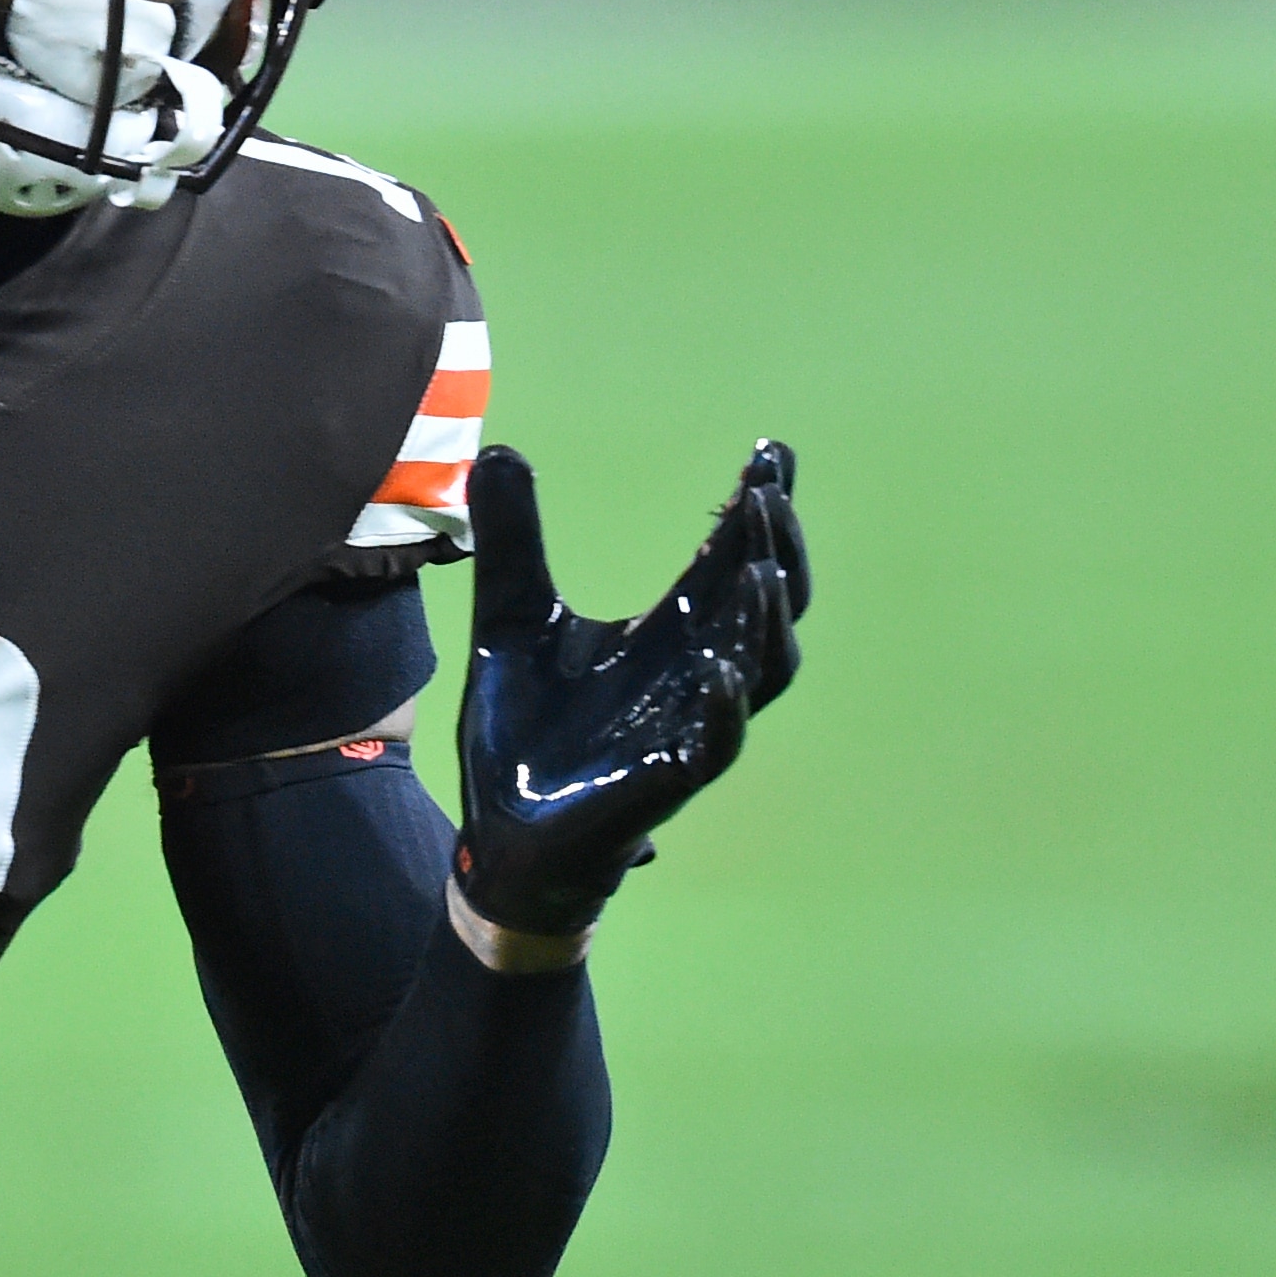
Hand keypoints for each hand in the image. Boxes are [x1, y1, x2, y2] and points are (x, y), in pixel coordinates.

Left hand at [453, 441, 807, 938]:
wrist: (501, 829)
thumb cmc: (526, 730)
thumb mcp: (510, 616)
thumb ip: (513, 537)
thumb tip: (499, 447)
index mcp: (668, 634)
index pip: (728, 562)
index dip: (755, 511)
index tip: (770, 452)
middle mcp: (693, 676)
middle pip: (766, 606)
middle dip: (775, 550)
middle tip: (767, 492)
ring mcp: (686, 729)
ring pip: (760, 672)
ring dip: (765, 622)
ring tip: (761, 568)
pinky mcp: (662, 782)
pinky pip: (712, 746)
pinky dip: (721, 710)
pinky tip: (720, 672)